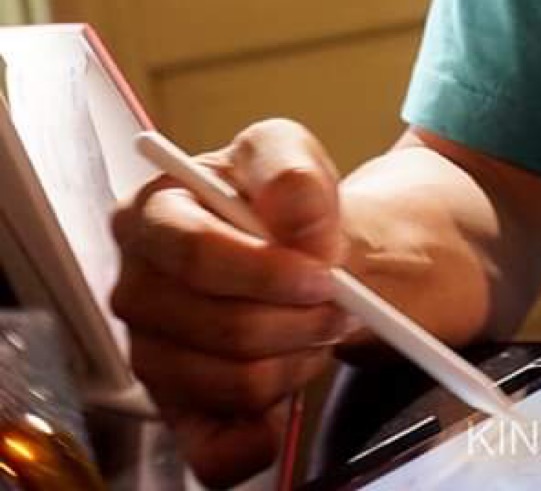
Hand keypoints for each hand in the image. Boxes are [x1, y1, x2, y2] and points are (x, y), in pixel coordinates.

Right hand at [112, 118, 347, 487]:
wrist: (297, 246)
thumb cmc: (280, 199)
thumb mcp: (288, 153)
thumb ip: (291, 174)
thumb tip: (297, 226)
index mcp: (149, 214)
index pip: (196, 256)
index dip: (268, 271)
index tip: (324, 273)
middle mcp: (136, 289)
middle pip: (222, 327)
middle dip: (299, 318)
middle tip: (338, 300)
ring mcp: (151, 355)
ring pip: (237, 383)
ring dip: (298, 357)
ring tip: (315, 324)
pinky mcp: (176, 412)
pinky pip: (215, 453)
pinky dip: (263, 437)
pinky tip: (287, 400)